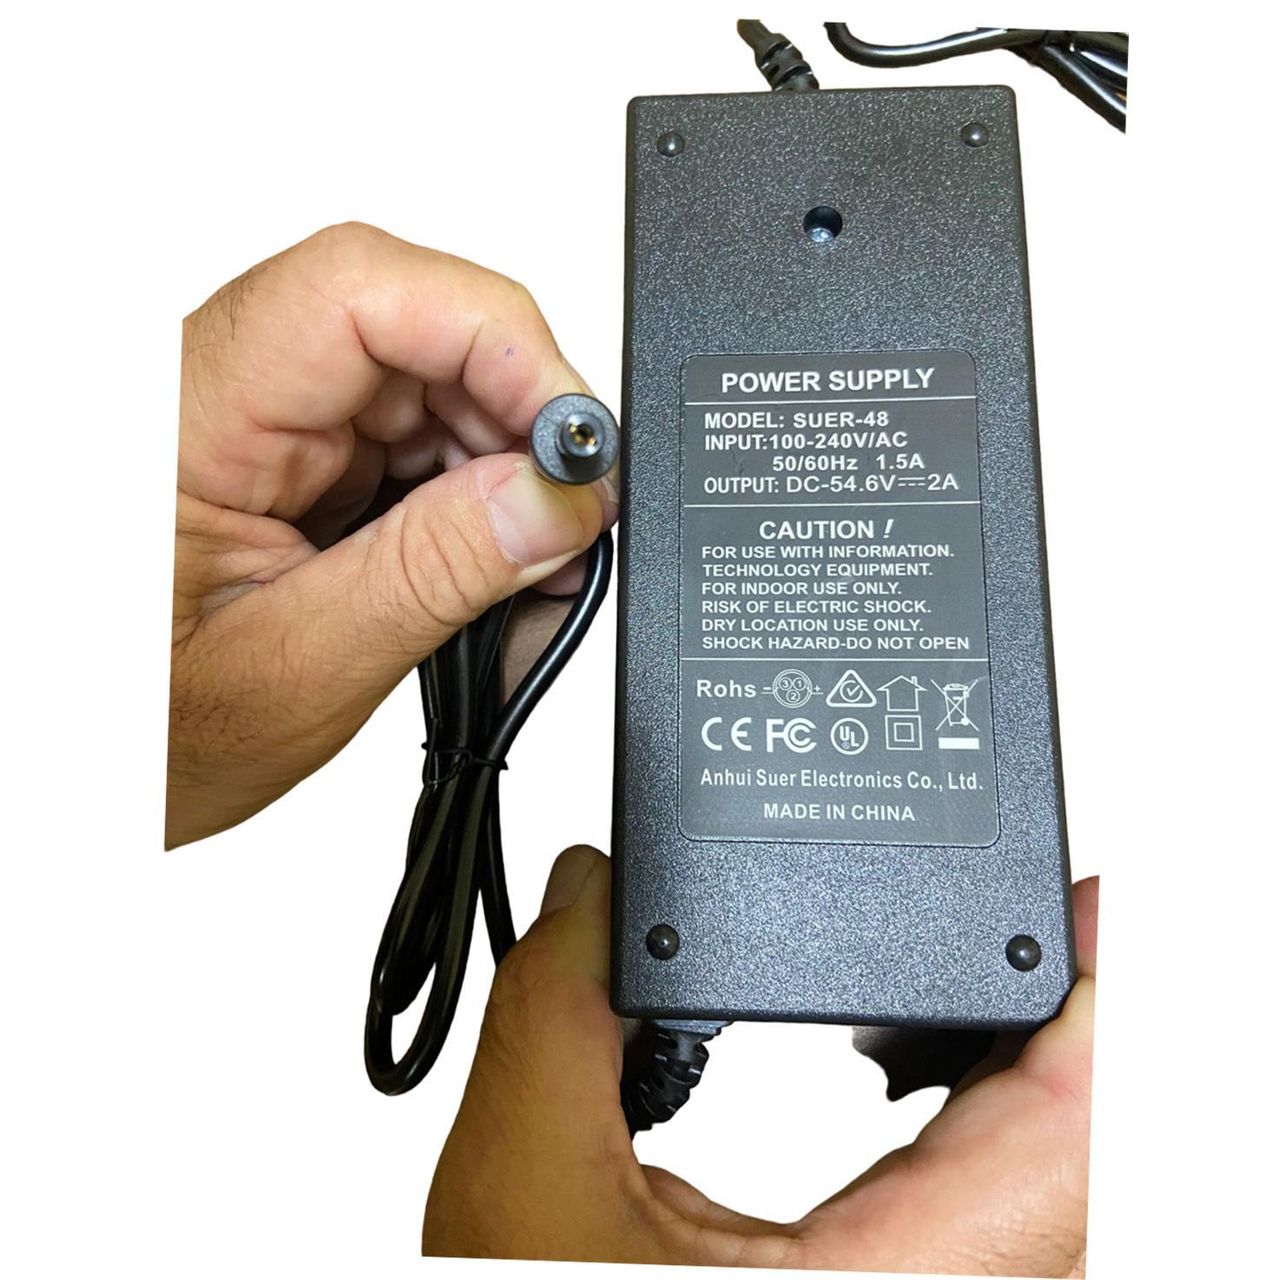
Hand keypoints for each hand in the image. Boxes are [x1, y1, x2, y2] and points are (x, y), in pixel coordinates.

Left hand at [169, 223, 614, 846]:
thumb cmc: (136, 736)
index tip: (571, 435)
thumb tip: (554, 498)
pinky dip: (469, 496)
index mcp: (184, 421)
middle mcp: (217, 395)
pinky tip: (487, 559)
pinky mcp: (291, 457)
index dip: (493, 338)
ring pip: (425, 384)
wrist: (81, 773)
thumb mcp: (295, 671)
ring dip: (499, 467)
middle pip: (410, 330)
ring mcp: (259, 422)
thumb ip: (432, 574)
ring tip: (528, 564)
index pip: (358, 292)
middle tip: (569, 520)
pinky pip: (408, 437)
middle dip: (514, 421)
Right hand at [423, 849, 1094, 1274]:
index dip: (1097, 1019)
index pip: (1048, 1153)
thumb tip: (586, 891)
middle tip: (1065, 909)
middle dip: (1071, 1013)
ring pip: (1037, 1183)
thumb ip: (554, 1012)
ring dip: (1041, 1064)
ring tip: (1023, 960)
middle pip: (1068, 1155)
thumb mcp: (521, 1185)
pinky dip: (989, 1108)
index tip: (1094, 910)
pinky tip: (958, 1062)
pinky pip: (983, 1199)